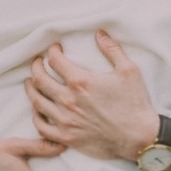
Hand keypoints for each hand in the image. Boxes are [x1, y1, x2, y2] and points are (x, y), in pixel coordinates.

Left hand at [24, 30, 158, 161]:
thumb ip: (112, 49)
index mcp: (81, 81)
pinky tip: (38, 109)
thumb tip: (99, 33)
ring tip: (31, 82)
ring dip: (31, 88)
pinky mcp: (66, 137)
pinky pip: (41, 126)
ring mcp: (65, 120)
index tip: (55, 49)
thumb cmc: (135, 103)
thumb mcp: (128, 70)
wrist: (139, 136)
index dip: (52, 51)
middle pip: (39, 79)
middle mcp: (68, 100)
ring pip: (36, 101)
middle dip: (36, 66)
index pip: (55, 61)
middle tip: (38, 62)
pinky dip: (36, 115)